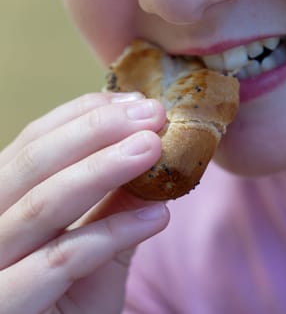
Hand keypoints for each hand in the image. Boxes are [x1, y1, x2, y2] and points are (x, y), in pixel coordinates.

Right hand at [0, 92, 168, 313]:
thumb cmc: (69, 298)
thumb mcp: (93, 244)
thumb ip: (114, 202)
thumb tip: (147, 150)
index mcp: (3, 199)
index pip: (36, 142)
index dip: (85, 116)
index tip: (134, 103)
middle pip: (35, 161)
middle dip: (97, 130)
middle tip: (152, 113)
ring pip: (46, 202)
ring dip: (106, 168)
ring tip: (153, 147)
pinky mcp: (10, 306)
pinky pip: (64, 259)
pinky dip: (114, 232)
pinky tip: (158, 216)